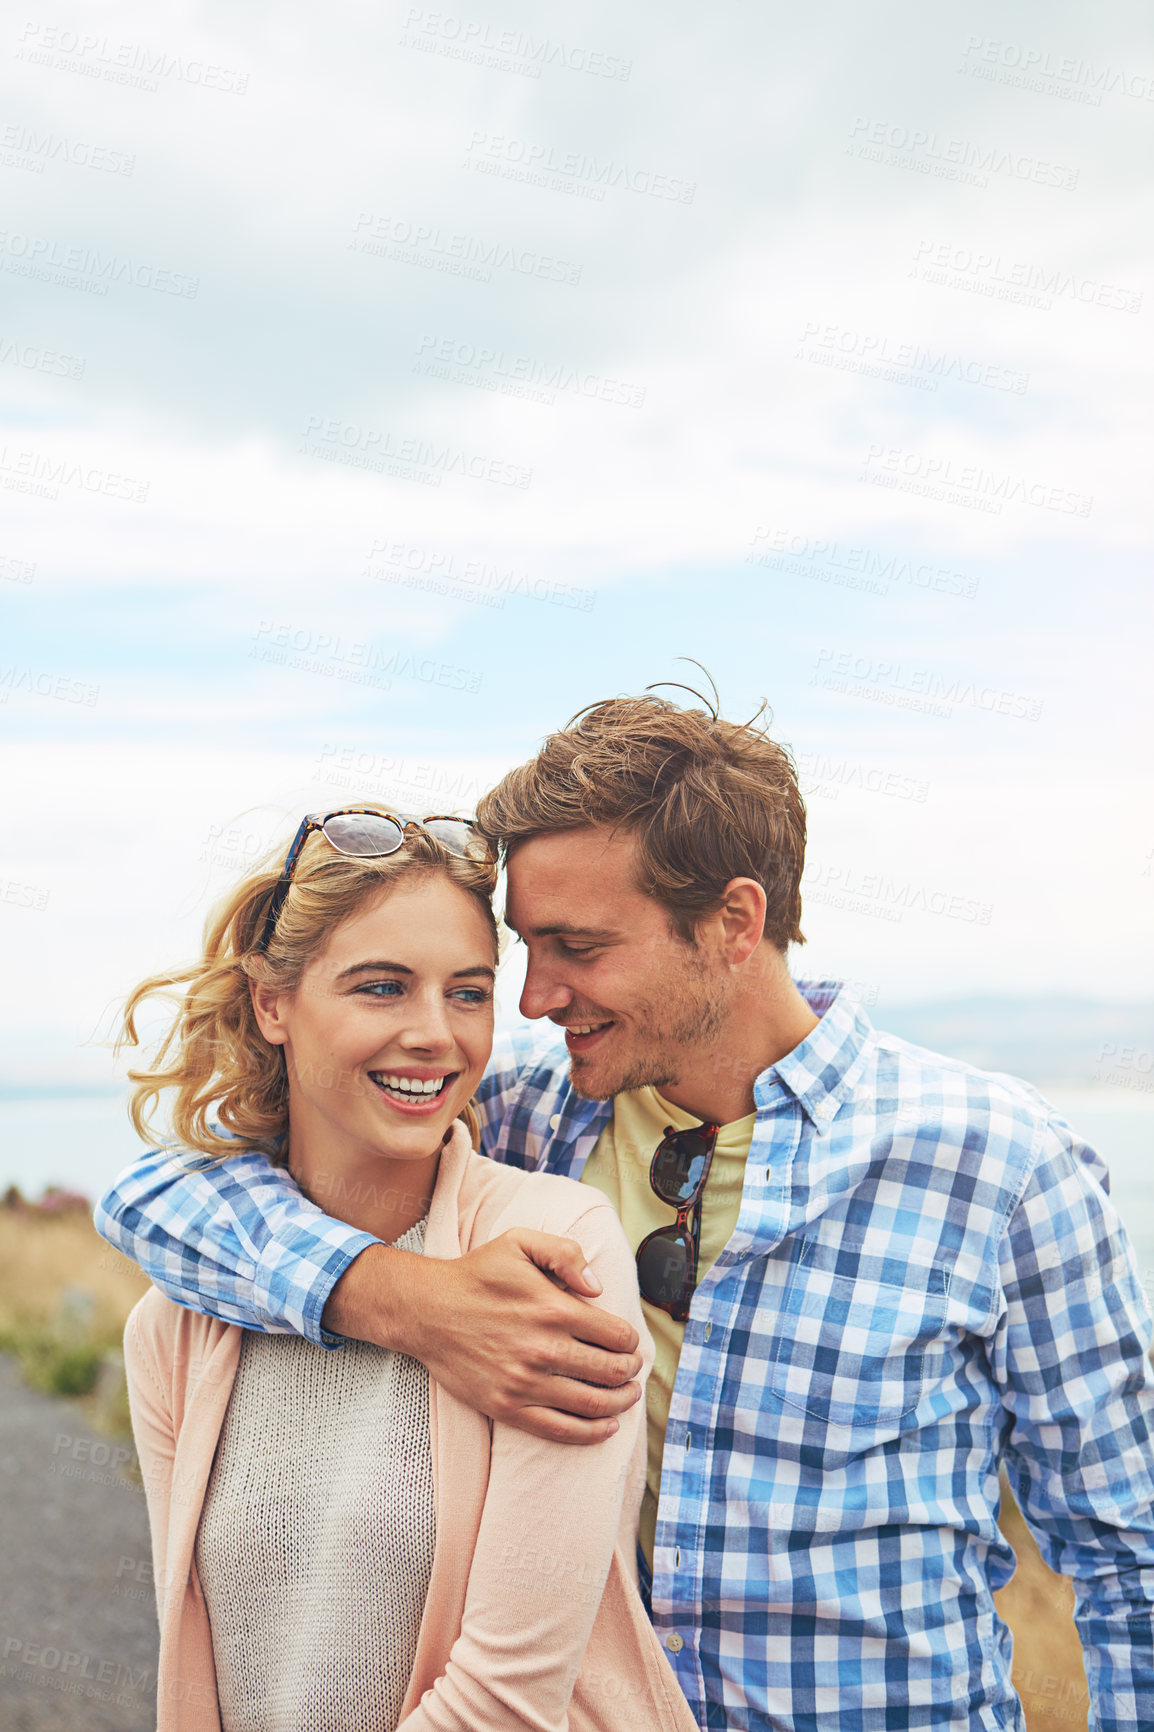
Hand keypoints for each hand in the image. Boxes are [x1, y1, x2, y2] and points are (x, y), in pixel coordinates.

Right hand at [323, 1230, 642, 1442]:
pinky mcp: (507, 1407)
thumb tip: (598, 1287)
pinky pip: (560, 1430)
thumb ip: (565, 1253)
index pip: (616, 1335)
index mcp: (553, 1308)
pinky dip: (591, 1433)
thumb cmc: (476, 1274)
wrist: (427, 1310)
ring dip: (620, 1403)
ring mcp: (525, 1383)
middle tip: (634, 1370)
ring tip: (628, 1396)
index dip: (631, 1341)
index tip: (631, 1343)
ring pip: (593, 1404)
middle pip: (610, 1372)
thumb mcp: (520, 1242)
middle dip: (631, 1373)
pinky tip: (606, 1426)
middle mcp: (543, 1349)